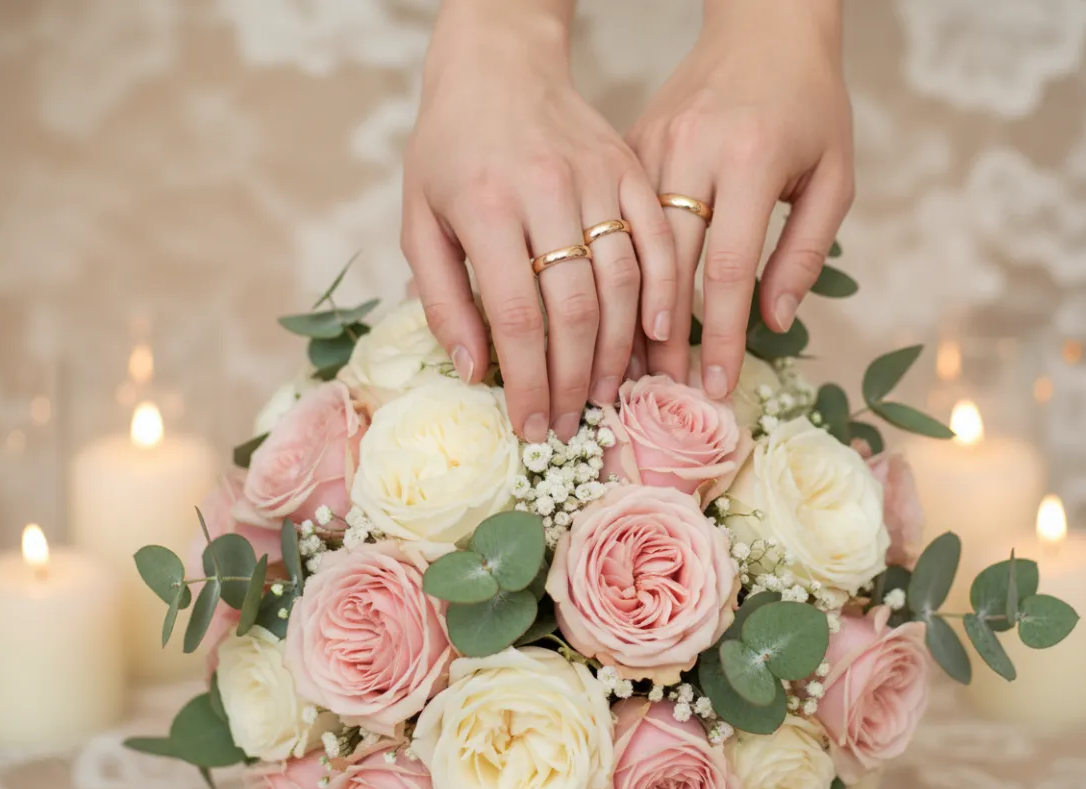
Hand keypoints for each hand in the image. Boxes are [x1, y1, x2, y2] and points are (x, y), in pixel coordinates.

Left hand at [403, 0, 674, 441]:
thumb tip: (474, 370)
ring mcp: (596, 178)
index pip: (514, 316)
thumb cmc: (448, 150)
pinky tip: (659, 338)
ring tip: (608, 395)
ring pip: (623, 281)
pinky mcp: (630, 168)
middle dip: (573, 380)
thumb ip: (442, 297)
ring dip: (619, 350)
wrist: (498, 66)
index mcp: (484, 208)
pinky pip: (660, 240)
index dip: (527, 382)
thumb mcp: (419, 219)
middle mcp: (545, 193)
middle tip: (571, 424)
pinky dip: (666, 293)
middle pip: (573, 308)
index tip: (532, 426)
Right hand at [626, 0, 853, 397]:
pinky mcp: (631, 144)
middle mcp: (691, 151)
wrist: (763, 29)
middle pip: (669, 265)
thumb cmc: (810, 105)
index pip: (729, 269)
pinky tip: (621, 308)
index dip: (723, 336)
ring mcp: (653, 146)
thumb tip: (775, 321)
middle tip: (664, 392)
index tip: (717, 386)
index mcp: (749, 158)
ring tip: (635, 364)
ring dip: (634, 311)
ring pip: (633, 246)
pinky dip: (621, 268)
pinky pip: (620, 217)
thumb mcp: (832, 175)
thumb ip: (804, 249)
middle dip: (666, 338)